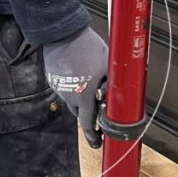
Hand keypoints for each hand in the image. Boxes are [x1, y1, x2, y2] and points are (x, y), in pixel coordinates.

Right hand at [43, 25, 107, 147]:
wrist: (64, 34)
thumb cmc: (88, 48)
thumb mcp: (108, 65)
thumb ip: (114, 84)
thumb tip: (124, 95)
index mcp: (83, 96)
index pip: (87, 123)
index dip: (93, 135)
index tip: (96, 142)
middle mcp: (68, 96)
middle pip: (79, 112)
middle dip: (88, 111)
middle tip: (96, 104)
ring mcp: (58, 87)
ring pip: (71, 99)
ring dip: (79, 97)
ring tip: (87, 82)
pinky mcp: (52, 79)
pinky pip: (64, 87)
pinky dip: (71, 85)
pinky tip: (77, 72)